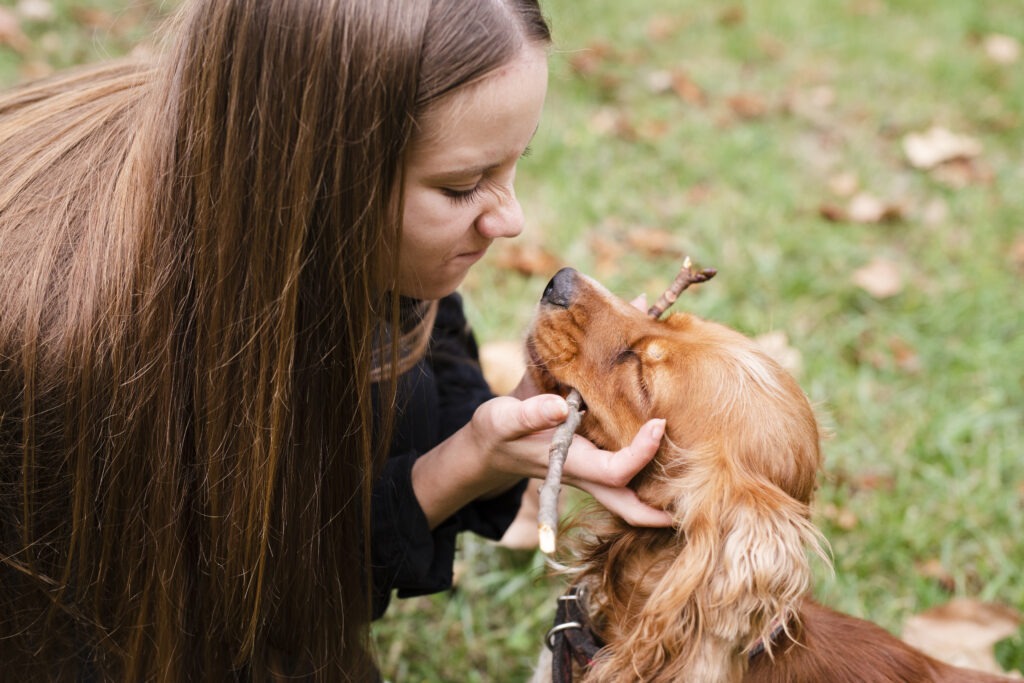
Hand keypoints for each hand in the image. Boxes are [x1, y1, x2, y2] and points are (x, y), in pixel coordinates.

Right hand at [469, 394, 671, 527]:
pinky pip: (623, 477)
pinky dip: (644, 470)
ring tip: (691, 474)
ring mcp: (589, 474)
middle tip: (697, 502)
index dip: (643, 452)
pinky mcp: (589, 464)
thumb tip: (563, 405)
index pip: (618, 471)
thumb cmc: (497, 432)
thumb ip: (531, 413)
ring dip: (658, 495)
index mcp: (571, 465)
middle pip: (631, 507)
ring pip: (630, 497)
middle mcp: (586, 475)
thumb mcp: (504, 418)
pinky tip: (661, 451)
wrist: (487, 446)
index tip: (659, 424)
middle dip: (662, 513)